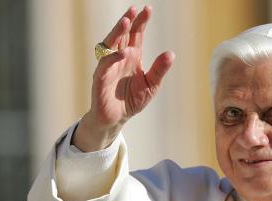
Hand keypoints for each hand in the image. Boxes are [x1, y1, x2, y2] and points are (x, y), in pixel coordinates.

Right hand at [73, 5, 173, 151]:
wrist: (117, 119)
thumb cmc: (132, 100)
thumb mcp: (151, 85)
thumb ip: (159, 69)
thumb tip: (171, 53)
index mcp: (132, 57)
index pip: (135, 35)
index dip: (141, 22)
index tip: (147, 9)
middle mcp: (118, 58)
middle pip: (121, 35)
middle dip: (127, 21)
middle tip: (134, 9)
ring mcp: (108, 67)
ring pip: (110, 45)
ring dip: (117, 32)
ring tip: (126, 22)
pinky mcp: (100, 79)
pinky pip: (104, 65)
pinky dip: (113, 58)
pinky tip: (123, 53)